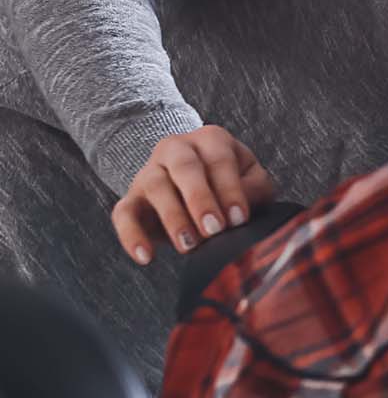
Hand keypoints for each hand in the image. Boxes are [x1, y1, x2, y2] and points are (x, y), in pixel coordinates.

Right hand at [112, 125, 275, 264]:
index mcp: (211, 140)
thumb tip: (239, 211)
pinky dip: (131, 235)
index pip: (220, 159)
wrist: (196, 191)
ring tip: (189, 245)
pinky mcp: (131, 198)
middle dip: (200, 199)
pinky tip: (145, 257)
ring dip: (172, 217)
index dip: (230, 190)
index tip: (239, 218)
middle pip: (184, 167)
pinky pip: (123, 213)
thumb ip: (254, 190)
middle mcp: (177, 148)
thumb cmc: (231, 185)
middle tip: (214, 229)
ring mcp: (149, 171)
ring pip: (154, 186)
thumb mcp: (252, 182)